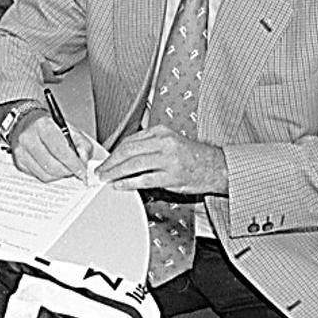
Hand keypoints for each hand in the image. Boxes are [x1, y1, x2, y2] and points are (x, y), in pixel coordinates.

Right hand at [6, 109, 93, 181]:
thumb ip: (81, 143)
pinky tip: (54, 167)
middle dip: (67, 171)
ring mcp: (21, 152)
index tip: (82, 170)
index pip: (59, 149)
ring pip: (45, 174)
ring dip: (59, 175)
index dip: (73, 163)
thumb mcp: (69, 128)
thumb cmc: (48, 125)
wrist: (26, 122)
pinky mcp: (19, 162)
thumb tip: (83, 159)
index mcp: (41, 125)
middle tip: (76, 170)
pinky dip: (50, 175)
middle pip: (51, 165)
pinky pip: (38, 176)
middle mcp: (28, 138)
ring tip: (65, 168)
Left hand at [95, 126, 226, 194]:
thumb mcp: (170, 141)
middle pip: (128, 151)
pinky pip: (144, 180)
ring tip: (106, 178)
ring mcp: (168, 160)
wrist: (217, 167)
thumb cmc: (193, 156)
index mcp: (161, 132)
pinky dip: (129, 183)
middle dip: (110, 162)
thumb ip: (149, 144)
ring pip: (133, 164)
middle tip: (100, 171)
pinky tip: (120, 185)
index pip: (130, 141)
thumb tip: (124, 154)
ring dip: (115, 172)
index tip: (105, 160)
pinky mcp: (171, 176)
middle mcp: (164, 143)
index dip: (114, 152)